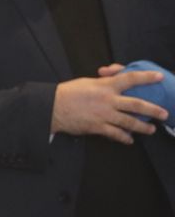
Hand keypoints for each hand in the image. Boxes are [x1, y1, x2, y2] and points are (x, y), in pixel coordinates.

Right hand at [52, 67, 168, 143]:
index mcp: (105, 86)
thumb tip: (114, 77)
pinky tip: (130, 140)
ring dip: (142, 127)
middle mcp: (108, 100)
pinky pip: (115, 133)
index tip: (159, 77)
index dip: (146, 77)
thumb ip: (104, 81)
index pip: (130, 78)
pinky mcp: (97, 127)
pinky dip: (124, 137)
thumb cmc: (68, 93)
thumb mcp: (87, 82)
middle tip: (164, 113)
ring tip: (151, 129)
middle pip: (136, 104)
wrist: (52, 107)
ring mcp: (103, 114)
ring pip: (129, 122)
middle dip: (153, 109)